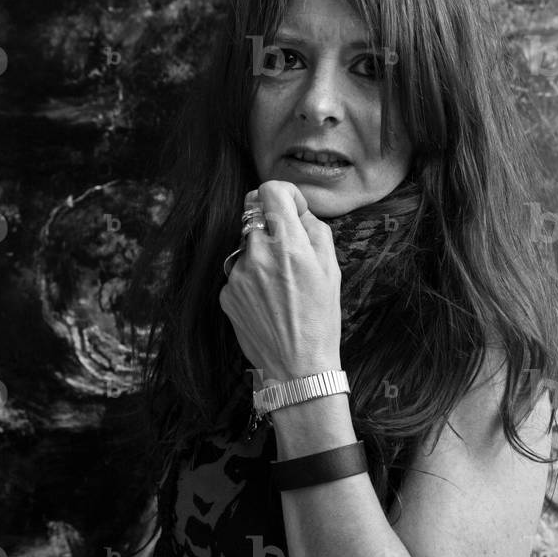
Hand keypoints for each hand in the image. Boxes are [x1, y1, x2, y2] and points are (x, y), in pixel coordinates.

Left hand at [219, 180, 341, 381]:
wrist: (298, 366)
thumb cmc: (320, 318)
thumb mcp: (331, 268)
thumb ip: (313, 228)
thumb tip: (295, 209)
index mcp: (287, 244)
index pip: (270, 190)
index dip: (283, 195)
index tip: (292, 209)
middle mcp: (257, 254)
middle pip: (253, 213)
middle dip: (270, 223)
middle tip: (288, 248)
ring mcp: (237, 274)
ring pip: (245, 244)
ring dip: (261, 253)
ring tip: (280, 286)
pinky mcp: (226, 293)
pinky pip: (238, 272)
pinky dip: (251, 279)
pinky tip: (268, 303)